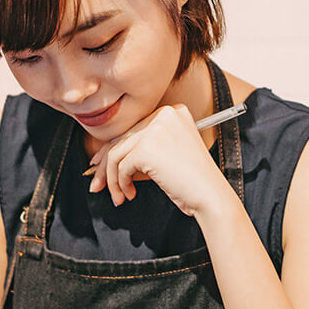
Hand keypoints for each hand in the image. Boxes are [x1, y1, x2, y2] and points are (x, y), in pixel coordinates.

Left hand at [87, 104, 229, 217]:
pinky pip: (122, 167)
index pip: (134, 128)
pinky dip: (121, 184)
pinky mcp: (147, 148)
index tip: (99, 165)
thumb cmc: (192, 182)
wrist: (211, 196)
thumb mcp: (166, 157)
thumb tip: (102, 159)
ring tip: (118, 196)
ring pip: (117, 153)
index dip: (113, 148)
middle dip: (105, 166)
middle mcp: (164, 114)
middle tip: (97, 185)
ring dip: (112, 178)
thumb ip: (140, 150)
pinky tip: (130, 194)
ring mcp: (155, 129)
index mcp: (173, 112)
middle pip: (122, 138)